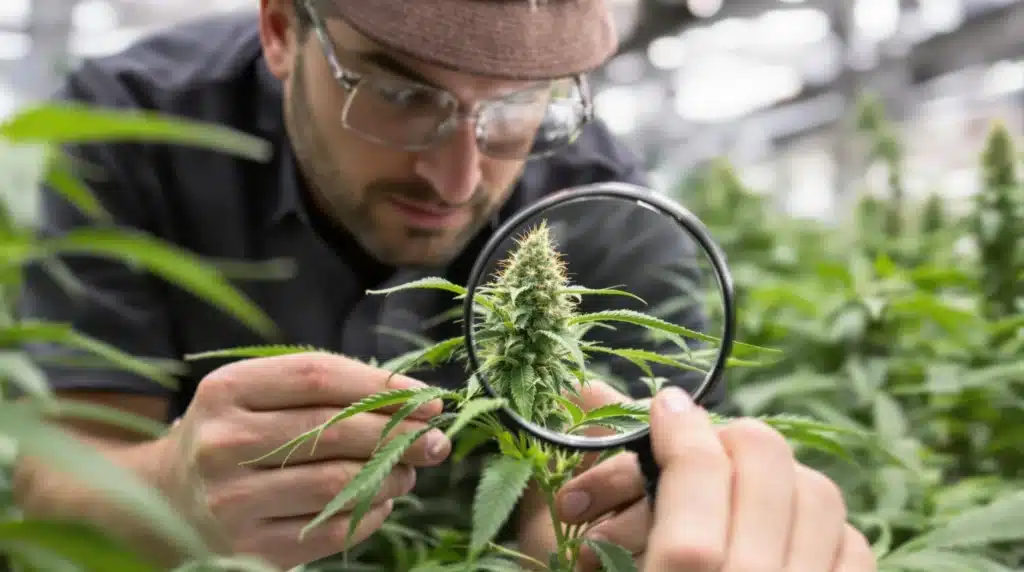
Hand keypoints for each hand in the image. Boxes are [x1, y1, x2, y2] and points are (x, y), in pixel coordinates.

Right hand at [158, 352, 450, 569]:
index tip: (426, 397)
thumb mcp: (257, 394)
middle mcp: (223, 443)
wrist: (161, 500)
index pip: (319, 376)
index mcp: (227, 390)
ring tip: (409, 472)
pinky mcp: (247, 550)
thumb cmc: (232, 434)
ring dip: (391, 476)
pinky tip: (380, 501)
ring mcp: (232, 501)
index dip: (382, 385)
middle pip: (335, 430)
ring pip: (339, 483)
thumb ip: (325, 389)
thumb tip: (414, 400)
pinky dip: (370, 514)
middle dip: (401, 434)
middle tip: (435, 440)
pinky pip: (331, 530)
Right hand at [554, 383, 876, 571]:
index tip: (664, 406)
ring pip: (820, 495)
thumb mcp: (595, 567)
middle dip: (730, 437)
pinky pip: (854, 545)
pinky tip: (783, 535)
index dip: (680, 424)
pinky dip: (822, 525)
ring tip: (740, 487)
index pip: (698, 473)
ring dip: (778, 476)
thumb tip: (584, 390)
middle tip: (699, 444)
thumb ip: (597, 493)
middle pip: (767, 467)